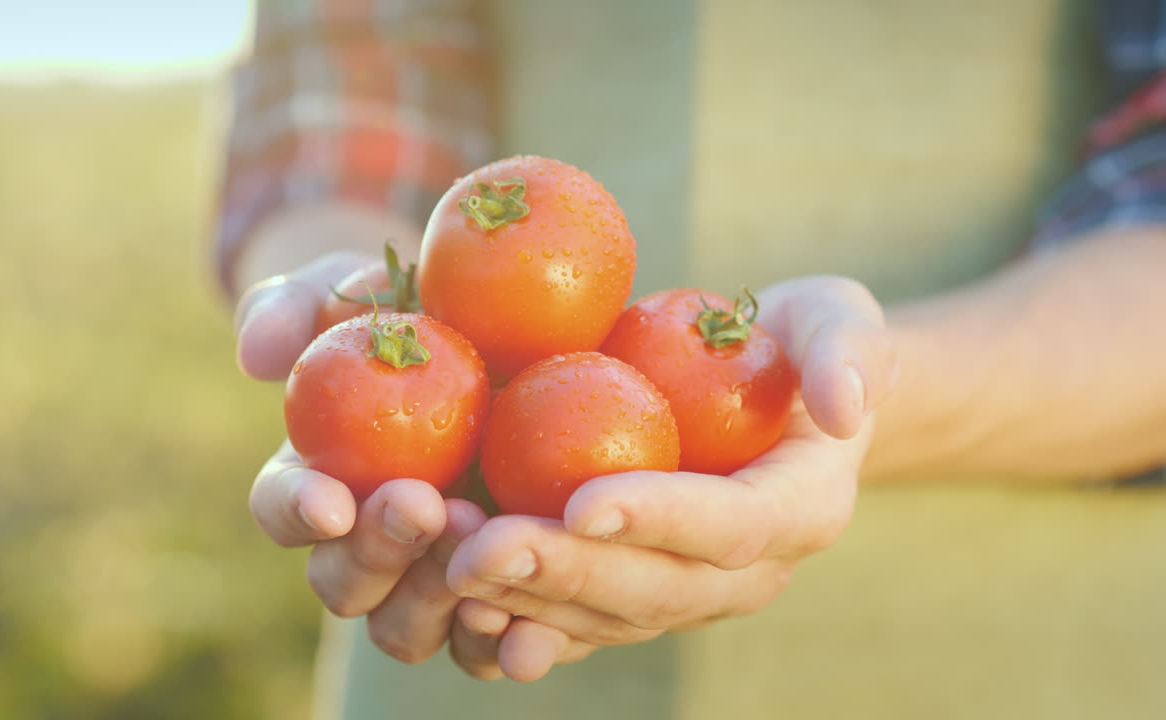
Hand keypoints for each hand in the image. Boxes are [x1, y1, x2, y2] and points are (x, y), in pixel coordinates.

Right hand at [240, 253, 487, 664]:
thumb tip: (259, 356)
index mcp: (314, 481)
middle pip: (343, 582)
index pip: (281, 507)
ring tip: (484, 543)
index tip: (332, 500)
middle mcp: (361, 545)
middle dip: (378, 552)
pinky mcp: (491, 595)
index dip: (297, 511)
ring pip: (404, 627)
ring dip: (435, 598)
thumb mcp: (349, 291)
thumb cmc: (403, 311)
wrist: (494, 335)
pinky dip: (498, 641)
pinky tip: (531, 616)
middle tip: (425, 505)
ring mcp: (425, 578)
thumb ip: (295, 307)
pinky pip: (483, 643)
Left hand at [442, 276, 897, 680]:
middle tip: (482, 550)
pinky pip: (574, 620)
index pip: (730, 526)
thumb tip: (848, 408)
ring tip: (451, 571)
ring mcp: (684, 590)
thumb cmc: (797, 342)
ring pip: (603, 617)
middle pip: (653, 589)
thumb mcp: (839, 321)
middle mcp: (743, 572)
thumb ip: (850, 352)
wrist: (768, 392)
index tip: (582, 501)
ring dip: (523, 602)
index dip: (660, 519)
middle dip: (566, 574)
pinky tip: (455, 604)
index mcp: (799, 510)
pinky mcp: (630, 589)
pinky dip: (516, 620)